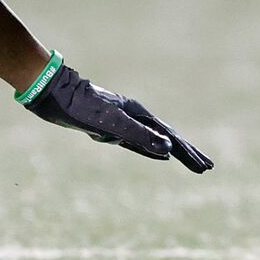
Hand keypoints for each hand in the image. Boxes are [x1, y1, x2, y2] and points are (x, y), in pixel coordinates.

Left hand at [23, 63, 213, 171]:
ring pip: (155, 139)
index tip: (205, 168)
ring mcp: (125, 120)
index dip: (188, 154)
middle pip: (168, 137)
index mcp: (139, 114)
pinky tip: (156, 154)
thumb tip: (168, 150)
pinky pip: (140, 141)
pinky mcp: (112, 125)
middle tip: (207, 167)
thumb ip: (139, 136)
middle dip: (187, 152)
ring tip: (187, 160)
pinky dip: (152, 150)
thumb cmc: (80, 108)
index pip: (171, 139)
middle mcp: (136, 115)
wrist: (53, 92)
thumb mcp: (111, 124)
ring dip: (173, 151)